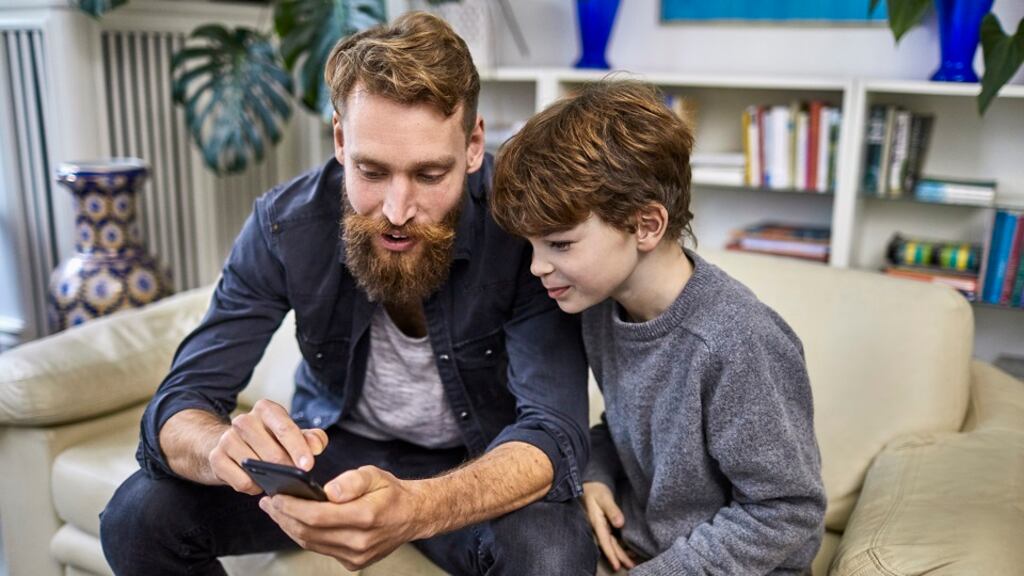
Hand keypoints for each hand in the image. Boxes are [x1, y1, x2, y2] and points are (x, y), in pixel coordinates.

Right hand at [209, 398, 328, 494]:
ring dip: (269, 479)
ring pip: (255, 467)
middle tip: (294, 478)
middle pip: (272, 452)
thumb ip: (310, 438)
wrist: (228, 444)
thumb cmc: (268, 439)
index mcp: (266, 409)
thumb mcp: (291, 435)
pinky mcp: (216, 457)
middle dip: (287, 469)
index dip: (298, 448)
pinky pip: (241, 481)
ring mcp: (227, 438)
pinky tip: (257, 484)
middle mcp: (244, 420)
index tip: (308, 466)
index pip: (285, 429)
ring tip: (275, 479)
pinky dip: (253, 487)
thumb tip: (317, 445)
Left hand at [259, 465, 425, 570]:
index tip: (276, 496)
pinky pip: (321, 549)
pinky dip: (304, 535)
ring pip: (312, 543)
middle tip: (269, 503)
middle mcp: (361, 541)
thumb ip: (351, 481)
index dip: (292, 507)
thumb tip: (328, 490)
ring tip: (276, 511)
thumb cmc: (390, 492)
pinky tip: (295, 522)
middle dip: (284, 517)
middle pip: (309, 532)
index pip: (317, 516)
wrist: (412, 516)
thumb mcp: (374, 475)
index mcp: (366, 516)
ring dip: (289, 528)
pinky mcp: (354, 563)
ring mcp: (357, 556)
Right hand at [583, 481, 634, 570]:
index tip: (617, 565)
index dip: (611, 554)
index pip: (605, 541)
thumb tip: (620, 524)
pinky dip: (619, 546)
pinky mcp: (605, 525)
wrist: (589, 486)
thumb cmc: (596, 490)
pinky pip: (612, 538)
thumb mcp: (604, 498)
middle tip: (630, 566)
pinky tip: (626, 550)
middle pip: (609, 545)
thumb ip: (612, 510)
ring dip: (620, 553)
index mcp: (597, 522)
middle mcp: (598, 527)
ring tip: (630, 562)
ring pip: (611, 543)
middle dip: (619, 557)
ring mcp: (601, 527)